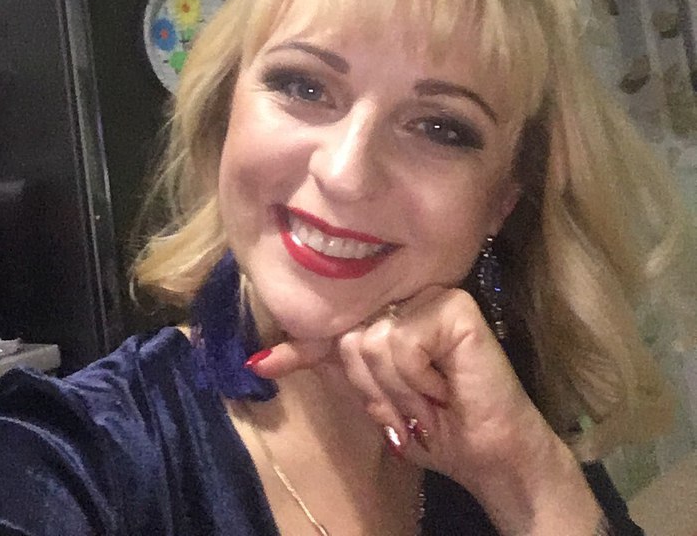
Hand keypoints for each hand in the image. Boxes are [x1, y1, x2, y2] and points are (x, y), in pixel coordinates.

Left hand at [249, 287, 601, 534]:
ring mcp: (431, 295)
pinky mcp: (453, 305)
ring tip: (431, 400)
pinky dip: (417, 378)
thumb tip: (259, 360)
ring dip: (398, 391)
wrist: (487, 453)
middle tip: (412, 408)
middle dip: (372, 389)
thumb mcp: (371, 396)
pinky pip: (401, 342)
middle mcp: (407, 294)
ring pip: (370, 342)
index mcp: (388, 312)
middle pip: (348, 338)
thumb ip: (326, 367)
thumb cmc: (433, 426)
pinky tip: (445, 386)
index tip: (259, 366)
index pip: (333, 326)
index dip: (297, 348)